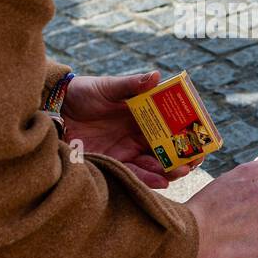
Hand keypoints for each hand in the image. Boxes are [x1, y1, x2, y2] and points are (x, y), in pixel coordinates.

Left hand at [61, 71, 197, 188]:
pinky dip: (147, 179)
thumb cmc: (84, 93)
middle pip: (167, 149)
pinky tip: (161, 182)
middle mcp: (138, 135)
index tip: (201, 137)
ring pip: (154, 164)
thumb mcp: (108, 87)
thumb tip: (157, 75)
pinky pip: (133, 175)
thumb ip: (131, 84)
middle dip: (183, 156)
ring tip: (180, 172)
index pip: (171, 126)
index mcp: (143, 116)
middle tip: (194, 160)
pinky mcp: (113, 164)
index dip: (187, 133)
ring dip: (169, 170)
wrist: (56, 109)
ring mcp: (126, 151)